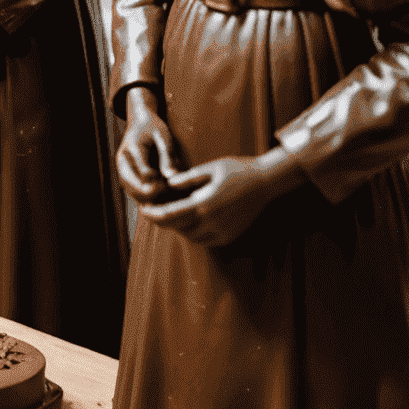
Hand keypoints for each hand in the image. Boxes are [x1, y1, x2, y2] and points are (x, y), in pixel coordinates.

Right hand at [115, 85, 180, 202]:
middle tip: (172, 194)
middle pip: (135, 188)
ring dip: (151, 200)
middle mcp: (123, 164)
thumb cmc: (154, 128)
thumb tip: (170, 176)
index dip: (159, 183)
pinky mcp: (128, 179)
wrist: (140, 123)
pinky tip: (164, 197)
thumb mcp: (163, 136)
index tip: (172, 185)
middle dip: (154, 195)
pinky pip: (137, 195)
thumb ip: (167, 155)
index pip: (143, 173)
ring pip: (135, 195)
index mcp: (131, 150)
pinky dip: (150, 199)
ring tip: (168, 196)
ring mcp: (124, 173)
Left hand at [139, 149, 301, 247]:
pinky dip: (193, 234)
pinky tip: (190, 222)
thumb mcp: (209, 168)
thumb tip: (168, 185)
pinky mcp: (229, 236)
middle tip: (153, 212)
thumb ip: (187, 179)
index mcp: (203, 205)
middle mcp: (211, 223)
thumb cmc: (236, 170)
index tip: (144, 209)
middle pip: (177, 228)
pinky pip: (204, 240)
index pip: (169, 216)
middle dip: (162, 221)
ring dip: (178, 228)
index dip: (153, 214)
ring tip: (170, 215)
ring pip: (190, 236)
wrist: (265, 182)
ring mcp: (221, 232)